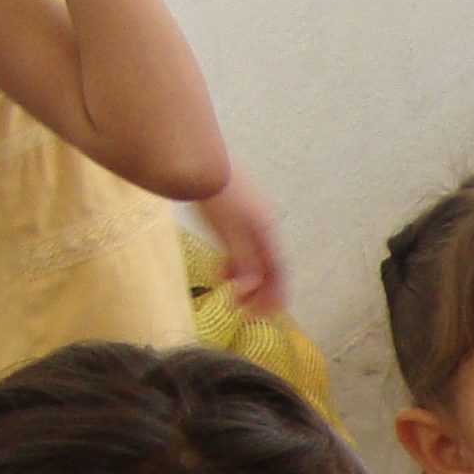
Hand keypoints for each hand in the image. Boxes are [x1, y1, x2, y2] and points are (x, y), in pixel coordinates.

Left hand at [193, 177, 285, 316]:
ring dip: (246, 279)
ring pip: (254, 257)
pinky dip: (235, 264)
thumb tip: (252, 287)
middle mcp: (262, 224)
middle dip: (260, 291)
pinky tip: (222, 271)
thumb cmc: (211, 191)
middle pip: (269, 265)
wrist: (196, 158)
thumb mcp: (225, 228)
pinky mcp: (235, 214)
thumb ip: (240, 258)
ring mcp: (249, 218)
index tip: (264, 314)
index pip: (278, 269)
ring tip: (231, 294)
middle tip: (246, 311)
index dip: (275, 294)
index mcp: (265, 228)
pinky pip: (242, 246)